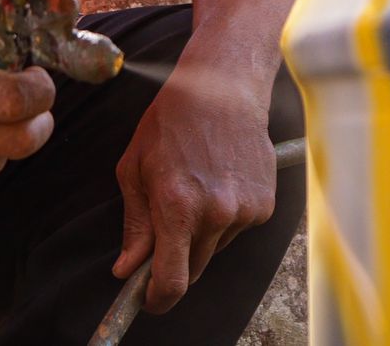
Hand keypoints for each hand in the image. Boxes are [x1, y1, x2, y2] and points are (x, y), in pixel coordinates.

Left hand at [112, 58, 277, 312]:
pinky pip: (236, 229)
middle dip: (175, 262)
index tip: (147, 300)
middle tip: (164, 232)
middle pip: (194, 270)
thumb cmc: (170, 123)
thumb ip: (134, 225)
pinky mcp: (263, 206)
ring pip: (215, 248)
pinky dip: (224, 218)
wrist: (221, 89)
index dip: (156, 298)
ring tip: (193, 187)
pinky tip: (217, 182)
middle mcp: (214, 213)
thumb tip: (126, 269)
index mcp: (177, 206)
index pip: (171, 281)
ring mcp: (243, 210)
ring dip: (201, 235)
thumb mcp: (134, 169)